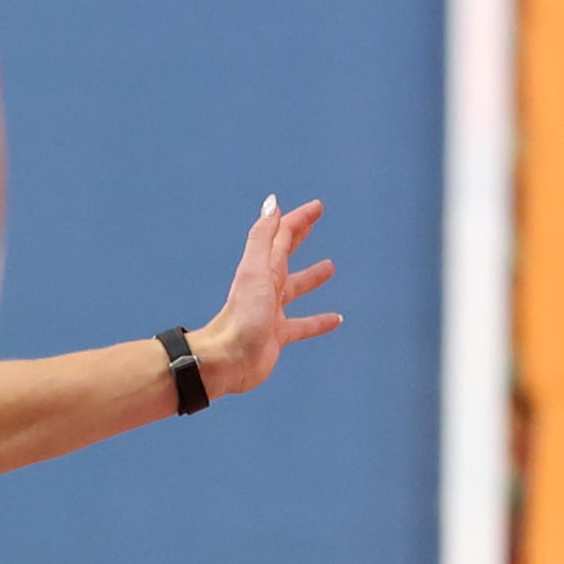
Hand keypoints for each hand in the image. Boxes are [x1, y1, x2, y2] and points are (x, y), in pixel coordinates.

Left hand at [189, 196, 343, 396]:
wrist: (228, 360)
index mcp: (262, 269)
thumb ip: (263, 238)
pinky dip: (318, 321)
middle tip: (314, 223)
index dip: (298, 220)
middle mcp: (266, 287)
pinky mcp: (278, 335)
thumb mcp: (255, 271)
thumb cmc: (241, 317)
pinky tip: (336, 320)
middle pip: (285, 255)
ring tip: (330, 267)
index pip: (282, 236)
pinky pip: (303, 325)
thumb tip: (272, 203)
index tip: (317, 207)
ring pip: (295, 289)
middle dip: (299, 237)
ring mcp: (272, 312)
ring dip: (311, 277)